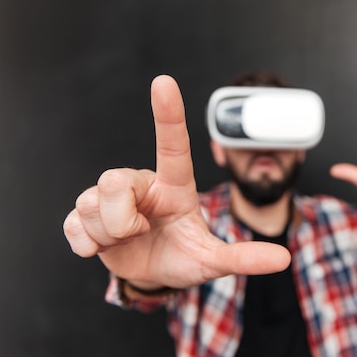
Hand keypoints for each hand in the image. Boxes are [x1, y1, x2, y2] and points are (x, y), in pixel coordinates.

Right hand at [63, 75, 290, 289]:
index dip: (168, 115)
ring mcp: (111, 198)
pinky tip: (102, 247)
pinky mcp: (86, 215)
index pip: (173, 146)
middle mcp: (141, 184)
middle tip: (141, 233)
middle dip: (123, 221)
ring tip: (128, 240)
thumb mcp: (213, 261)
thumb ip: (243, 258)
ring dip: (109, 235)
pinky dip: (87, 244)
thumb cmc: (184, 257)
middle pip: (114, 181)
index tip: (164, 82)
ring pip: (91, 204)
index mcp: (174, 186)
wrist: (153, 275)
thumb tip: (283, 259)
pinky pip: (72, 225)